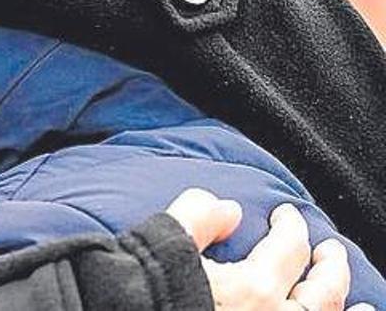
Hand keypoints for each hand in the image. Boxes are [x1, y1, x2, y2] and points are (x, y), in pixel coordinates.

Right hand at [165, 188, 363, 310]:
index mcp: (252, 288)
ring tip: (363, 306)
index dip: (291, 225)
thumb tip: (228, 208)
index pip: (290, 246)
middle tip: (330, 251)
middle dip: (331, 265)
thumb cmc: (146, 290)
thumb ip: (198, 217)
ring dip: (350, 310)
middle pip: (324, 290)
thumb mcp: (165, 242)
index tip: (285, 216)